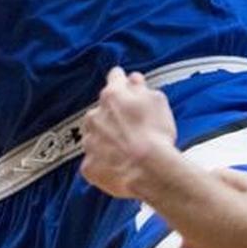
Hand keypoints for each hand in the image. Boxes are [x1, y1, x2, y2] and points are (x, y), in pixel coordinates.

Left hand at [81, 67, 178, 198]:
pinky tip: (121, 164)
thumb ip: (141, 87)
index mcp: (113, 96)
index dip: (123, 82)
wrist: (149, 170)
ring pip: (96, 135)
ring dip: (107, 138)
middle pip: (102, 109)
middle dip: (114, 115)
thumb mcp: (157, 101)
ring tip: (128, 148)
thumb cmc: (155, 135)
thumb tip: (134, 80)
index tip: (126, 85)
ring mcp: (90, 141)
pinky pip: (95, 160)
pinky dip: (105, 162)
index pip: (115, 77)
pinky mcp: (89, 165)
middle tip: (133, 126)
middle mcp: (95, 116)